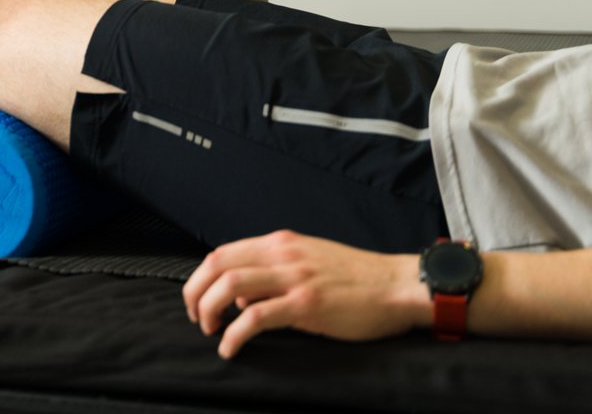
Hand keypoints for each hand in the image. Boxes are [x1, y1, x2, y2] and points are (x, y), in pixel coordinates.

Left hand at [181, 230, 425, 356]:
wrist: (396, 285)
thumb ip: (275, 271)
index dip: (201, 278)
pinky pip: (256, 317)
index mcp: (280, 243)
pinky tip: (231, 347)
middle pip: (217, 265)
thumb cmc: (356, 278)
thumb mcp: (309, 261)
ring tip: (211, 330)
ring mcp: (293, 278)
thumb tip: (243, 296)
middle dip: (195, 293)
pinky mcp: (306, 304)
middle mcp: (282, 254)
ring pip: (230, 286)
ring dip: (209, 310)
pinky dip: (234, 334)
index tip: (197, 299)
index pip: (222, 252)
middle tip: (195, 318)